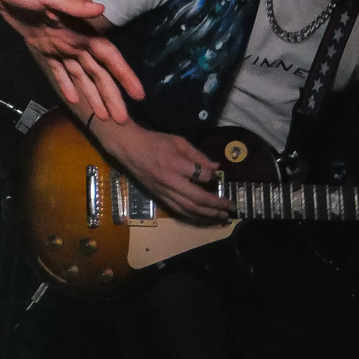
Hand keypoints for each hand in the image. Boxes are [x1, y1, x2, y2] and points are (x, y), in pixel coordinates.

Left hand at [0, 0, 144, 123]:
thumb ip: (73, 5)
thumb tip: (100, 8)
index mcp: (80, 30)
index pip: (108, 57)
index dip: (124, 75)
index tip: (138, 94)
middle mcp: (75, 41)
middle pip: (97, 73)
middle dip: (110, 95)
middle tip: (121, 119)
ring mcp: (59, 46)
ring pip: (81, 76)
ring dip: (92, 95)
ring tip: (104, 117)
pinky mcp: (43, 48)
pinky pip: (58, 70)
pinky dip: (66, 84)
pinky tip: (73, 99)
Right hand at [97, 120, 233, 223]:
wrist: (128, 148)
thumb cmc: (154, 141)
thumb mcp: (178, 141)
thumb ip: (197, 155)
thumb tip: (215, 167)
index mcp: (176, 164)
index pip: (201, 175)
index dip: (212, 177)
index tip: (217, 176)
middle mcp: (170, 181)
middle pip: (197, 198)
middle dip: (216, 205)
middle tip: (230, 208)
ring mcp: (164, 191)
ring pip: (189, 209)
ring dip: (207, 215)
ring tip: (221, 217)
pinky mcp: (159, 196)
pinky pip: (178, 210)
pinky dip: (193, 216)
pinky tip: (203, 218)